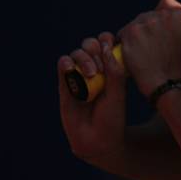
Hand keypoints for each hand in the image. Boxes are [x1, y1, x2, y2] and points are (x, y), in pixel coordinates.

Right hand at [57, 32, 126, 161]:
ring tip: (91, 74)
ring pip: (77, 53)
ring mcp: (79, 75)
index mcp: (111, 67)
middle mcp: (95, 68)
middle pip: (90, 44)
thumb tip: (106, 46)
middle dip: (95, 50)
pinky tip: (70, 68)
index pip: (106, 42)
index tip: (112, 48)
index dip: (107, 40)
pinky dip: (65, 63)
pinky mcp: (65, 84)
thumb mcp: (118, 92)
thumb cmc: (112, 117)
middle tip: (101, 68)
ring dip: (83, 58)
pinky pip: (62, 65)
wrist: (96, 139)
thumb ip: (114, 70)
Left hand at [118, 0, 180, 98]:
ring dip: (137, 34)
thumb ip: (175, 22)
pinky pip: (123, 33)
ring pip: (135, 23)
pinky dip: (126, 42)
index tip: (163, 29)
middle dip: (149, 27)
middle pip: (148, 14)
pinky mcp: (130, 33)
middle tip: (153, 46)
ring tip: (144, 52)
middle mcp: (162, 14)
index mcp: (179, 14)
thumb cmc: (179, 63)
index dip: (162, 15)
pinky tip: (134, 53)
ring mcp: (145, 23)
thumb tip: (162, 16)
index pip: (166, 2)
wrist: (169, 82)